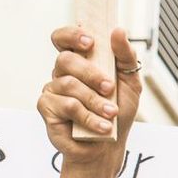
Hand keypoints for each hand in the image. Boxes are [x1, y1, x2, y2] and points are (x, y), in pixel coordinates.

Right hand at [41, 26, 140, 158]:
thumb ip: (126, 56)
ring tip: (111, 113)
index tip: (90, 41)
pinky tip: (103, 126)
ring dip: (95, 101)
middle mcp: (62, 73)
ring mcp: (52, 89)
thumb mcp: (130, 83)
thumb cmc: (117, 112)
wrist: (109, 146)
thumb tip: (117, 30)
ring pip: (69, 84)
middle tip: (109, 87)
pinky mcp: (47, 108)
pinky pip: (67, 105)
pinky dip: (89, 116)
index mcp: (80, 61)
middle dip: (91, 73)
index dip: (72, 34)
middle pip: (66, 59)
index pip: (64, 38)